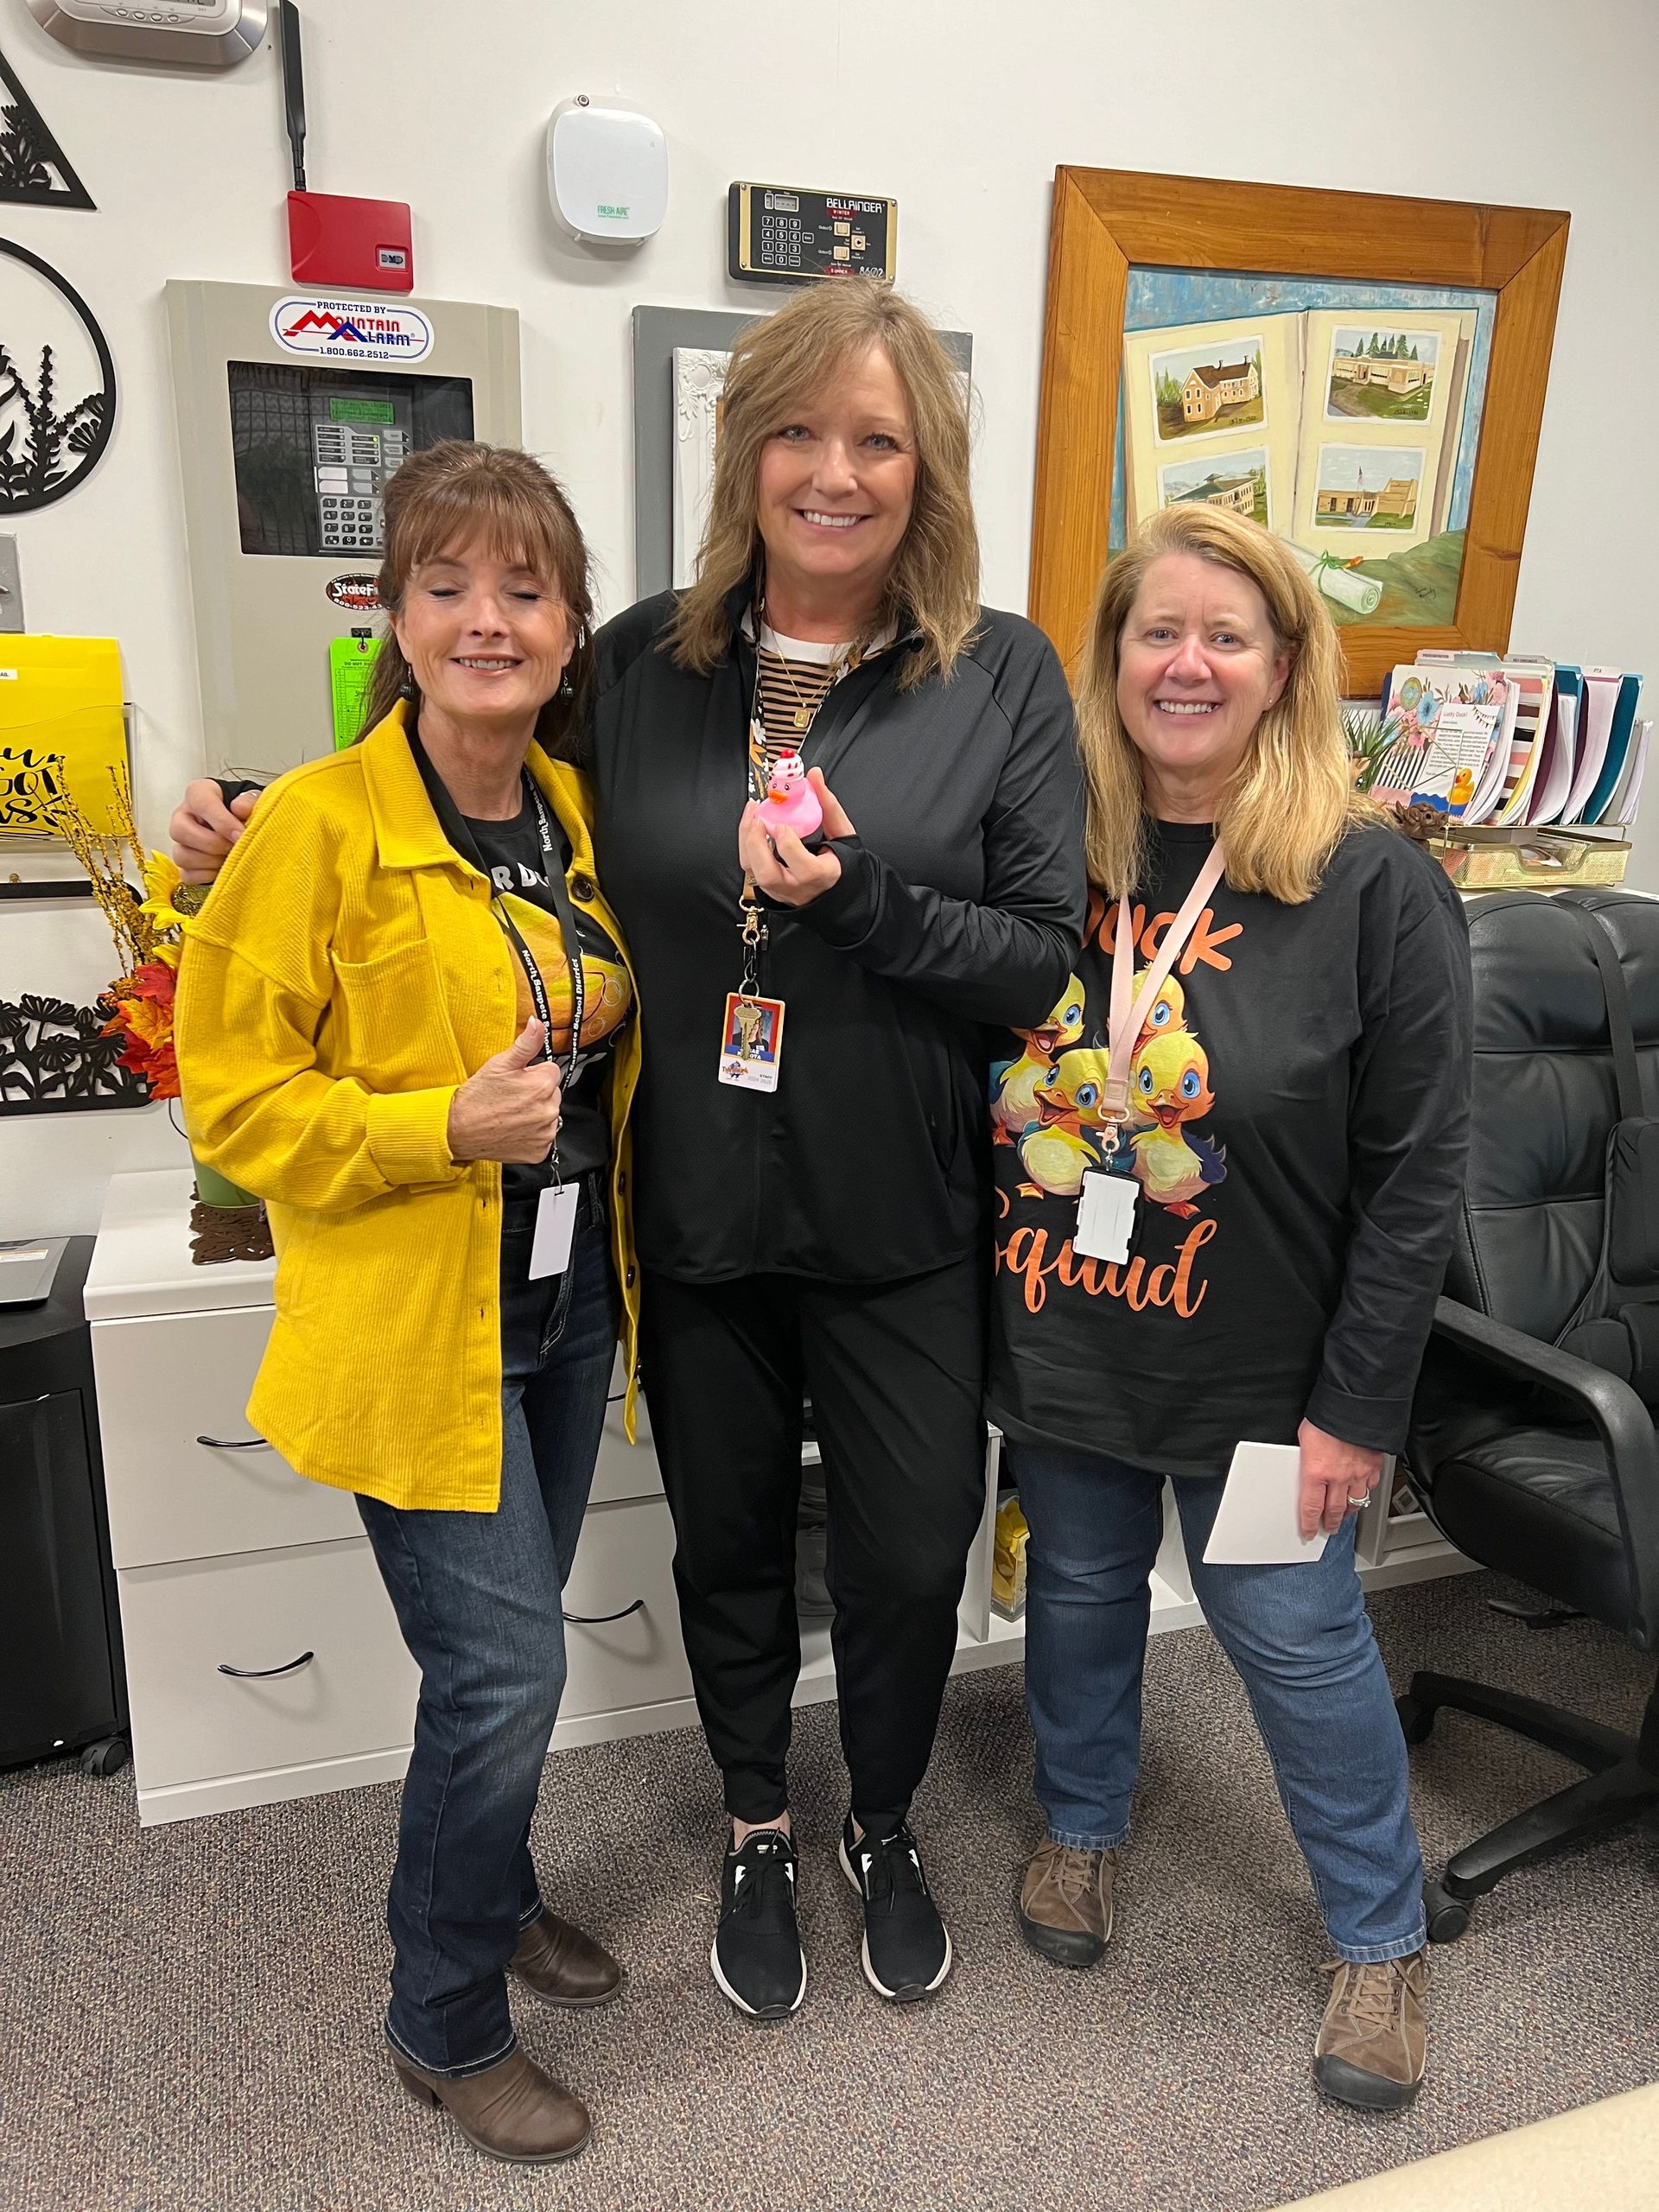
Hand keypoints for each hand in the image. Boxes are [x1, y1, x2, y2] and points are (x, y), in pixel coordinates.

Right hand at [172, 780, 258, 883]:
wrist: (244, 826)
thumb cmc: (245, 811)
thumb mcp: (252, 800)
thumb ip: (249, 801)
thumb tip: (240, 808)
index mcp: (198, 794)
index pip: (200, 802)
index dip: (222, 821)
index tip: (241, 834)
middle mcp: (182, 816)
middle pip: (180, 831)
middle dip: (213, 844)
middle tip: (235, 847)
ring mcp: (181, 842)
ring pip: (182, 856)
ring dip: (211, 862)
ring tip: (231, 858)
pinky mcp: (184, 865)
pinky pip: (188, 875)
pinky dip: (207, 876)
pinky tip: (223, 869)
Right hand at [446, 1018, 563, 1165]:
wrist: (457, 1130)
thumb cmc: (476, 1098)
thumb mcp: (500, 1064)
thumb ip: (526, 1044)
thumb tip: (539, 1025)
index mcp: (543, 1084)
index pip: (551, 1070)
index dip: (532, 1073)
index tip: (517, 1080)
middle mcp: (549, 1110)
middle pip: (552, 1093)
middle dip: (536, 1093)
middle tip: (511, 1098)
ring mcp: (545, 1133)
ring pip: (548, 1115)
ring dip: (535, 1113)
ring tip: (510, 1113)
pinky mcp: (539, 1151)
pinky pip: (543, 1137)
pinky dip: (532, 1134)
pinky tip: (513, 1128)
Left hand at [738, 767, 853, 908]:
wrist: (832, 885)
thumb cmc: (839, 860)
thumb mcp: (841, 832)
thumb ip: (828, 804)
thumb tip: (814, 775)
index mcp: (823, 876)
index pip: (806, 870)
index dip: (790, 847)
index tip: (783, 825)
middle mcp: (798, 888)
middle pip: (769, 875)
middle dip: (757, 844)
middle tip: (758, 817)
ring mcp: (780, 890)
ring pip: (754, 872)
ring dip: (747, 841)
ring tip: (752, 814)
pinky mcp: (768, 887)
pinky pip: (750, 868)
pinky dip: (747, 844)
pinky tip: (752, 824)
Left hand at [1297, 1417, 1385, 1539]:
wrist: (1355, 1405)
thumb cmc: (1326, 1417)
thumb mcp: (1304, 1438)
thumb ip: (1306, 1457)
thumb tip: (1304, 1466)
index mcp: (1315, 1471)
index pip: (1310, 1507)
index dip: (1308, 1524)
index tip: (1308, 1532)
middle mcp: (1338, 1477)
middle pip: (1334, 1510)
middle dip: (1330, 1523)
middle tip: (1328, 1529)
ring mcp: (1358, 1473)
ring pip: (1355, 1503)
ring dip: (1348, 1512)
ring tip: (1344, 1517)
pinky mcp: (1373, 1466)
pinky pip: (1370, 1487)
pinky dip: (1366, 1494)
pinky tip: (1362, 1494)